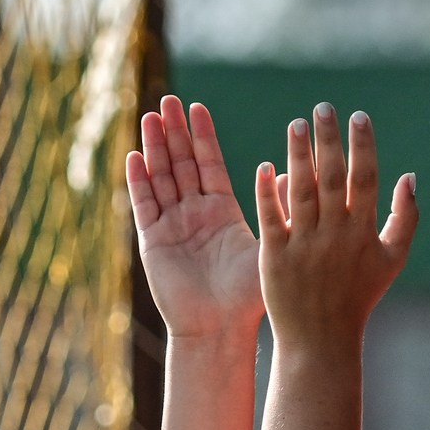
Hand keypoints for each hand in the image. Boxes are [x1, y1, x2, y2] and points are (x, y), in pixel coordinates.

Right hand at [124, 95, 262, 339]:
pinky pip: (144, 205)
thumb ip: (280, 209)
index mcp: (221, 212)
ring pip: (160, 178)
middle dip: (174, 132)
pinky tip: (135, 156)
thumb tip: (294, 172)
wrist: (221, 329)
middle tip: (168, 100)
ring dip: (155, 147)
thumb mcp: (270, 245)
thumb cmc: (249, 297)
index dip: (202, 136)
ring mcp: (171, 226)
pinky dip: (139, 181)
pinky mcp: (153, 242)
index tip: (197, 107)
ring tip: (150, 116)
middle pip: (181, 165)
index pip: (209, 164)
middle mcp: (194, 214)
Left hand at [253, 104, 414, 353]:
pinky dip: (268, 192)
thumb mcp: (393, 260)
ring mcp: (304, 245)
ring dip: (299, 155)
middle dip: (329, 140)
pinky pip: (272, 217)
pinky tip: (266, 165)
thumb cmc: (359, 296)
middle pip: (332, 178)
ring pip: (302, 191)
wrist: (321, 339)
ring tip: (296, 124)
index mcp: (364, 232)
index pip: (366, 179)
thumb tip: (409, 175)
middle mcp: (335, 235)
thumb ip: (406, 218)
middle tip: (323, 108)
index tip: (359, 116)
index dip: (363, 146)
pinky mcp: (275, 256)